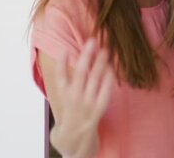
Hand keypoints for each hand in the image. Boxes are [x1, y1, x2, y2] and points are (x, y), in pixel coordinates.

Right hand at [50, 40, 114, 157]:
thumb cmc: (71, 107)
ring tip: (106, 50)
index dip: (62, 63)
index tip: (64, 50)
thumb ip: (64, 75)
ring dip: (100, 63)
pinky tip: (112, 68)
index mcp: (64, 93)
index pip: (61, 76)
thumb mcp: (63, 92)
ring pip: (95, 79)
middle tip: (92, 41)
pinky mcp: (100, 106)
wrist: (77, 133)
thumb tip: (65, 53)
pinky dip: (109, 78)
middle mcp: (75, 97)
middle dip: (86, 56)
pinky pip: (106, 90)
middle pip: (81, 73)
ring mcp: (88, 102)